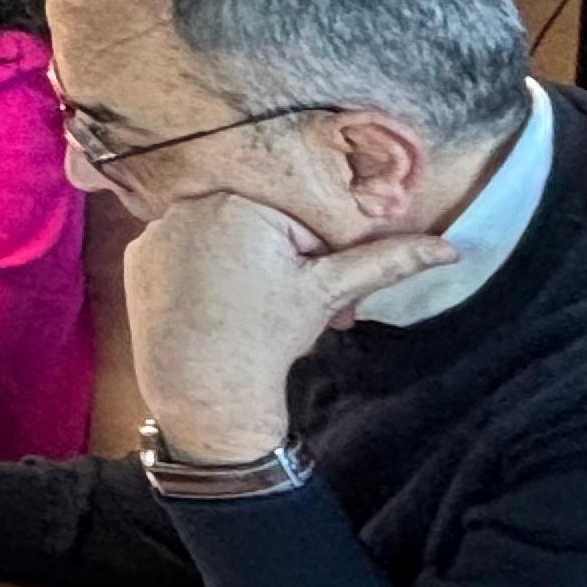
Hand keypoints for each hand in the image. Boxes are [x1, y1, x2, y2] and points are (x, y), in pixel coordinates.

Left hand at [126, 191, 456, 462]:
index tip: (314, 295)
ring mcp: (157, 229)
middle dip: (280, 263)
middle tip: (285, 307)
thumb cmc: (270, 334)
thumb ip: (387, 260)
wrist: (204, 386)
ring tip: (248, 309)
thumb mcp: (331, 291)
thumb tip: (449, 247)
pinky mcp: (136, 255)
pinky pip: (181, 252)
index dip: (314, 262)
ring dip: (240, 265)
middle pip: (256, 227)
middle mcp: (192, 204)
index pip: (298, 222)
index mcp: (243, 201)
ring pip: (219, 239)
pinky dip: (200, 272)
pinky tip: (210, 304)